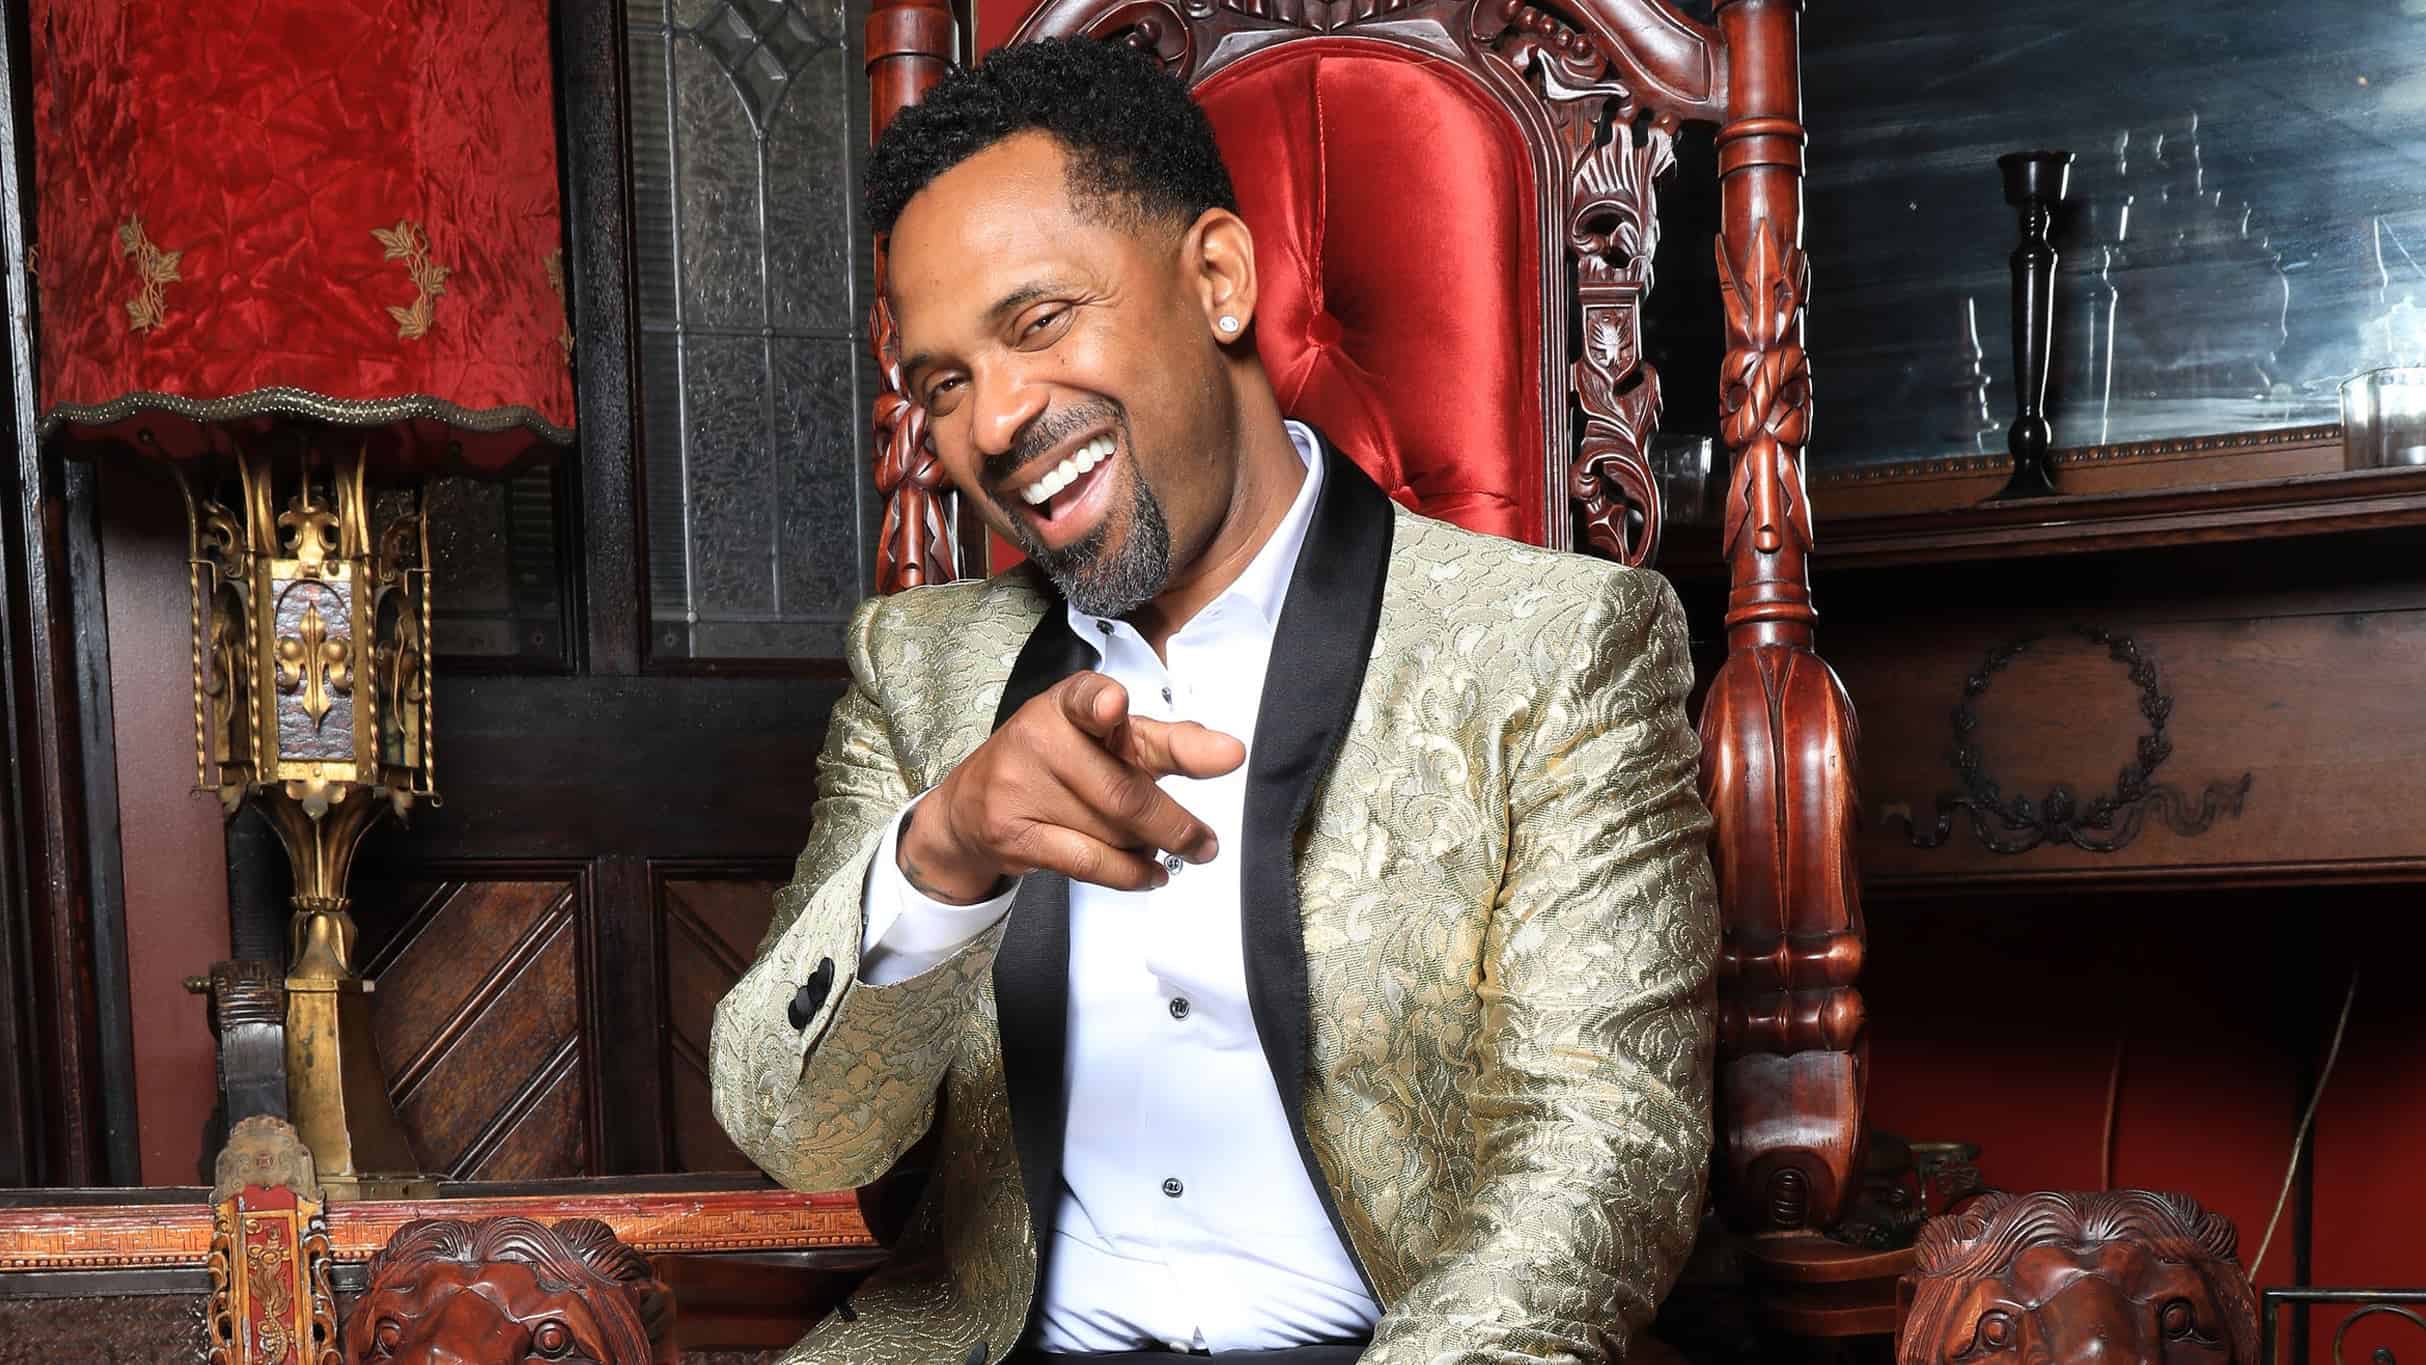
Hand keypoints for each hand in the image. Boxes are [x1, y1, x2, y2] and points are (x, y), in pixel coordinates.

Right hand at [900, 672, 1245, 902]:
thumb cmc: (1055, 764)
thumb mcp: (1107, 740)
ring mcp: (1020, 787)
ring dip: (1148, 848)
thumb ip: (1166, 743)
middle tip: (1206, 843)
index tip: (1113, 706)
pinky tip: (1151, 874)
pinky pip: (1088, 861)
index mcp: (1067, 705)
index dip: (1100, 702)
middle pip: (1122, 789)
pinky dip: (1129, 873)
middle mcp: (1039, 737)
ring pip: (1110, 831)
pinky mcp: (1014, 834)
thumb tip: (1223, 752)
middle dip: (1173, 823)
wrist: (971, 809)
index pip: (1085, 698)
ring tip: (1167, 850)